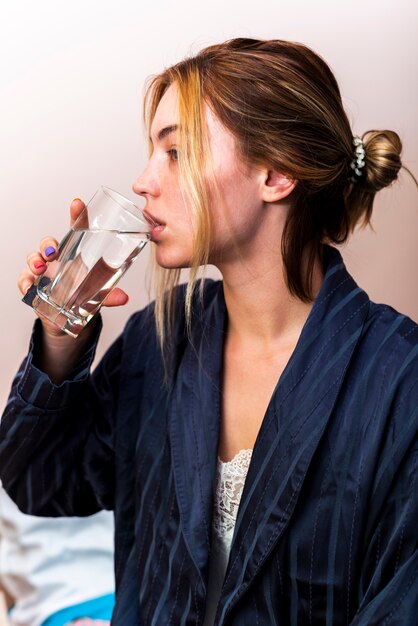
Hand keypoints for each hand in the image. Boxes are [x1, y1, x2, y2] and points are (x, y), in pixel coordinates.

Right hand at [18, 198, 129, 336]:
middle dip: (48, 244)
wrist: (68, 317)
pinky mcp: (33, 286)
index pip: (75, 231)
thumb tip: (124, 298)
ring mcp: (43, 272)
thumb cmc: (82, 296)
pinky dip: (25, 282)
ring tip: (41, 268)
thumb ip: (109, 296)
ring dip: (35, 260)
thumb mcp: (98, 295)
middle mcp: (57, 260)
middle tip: (54, 251)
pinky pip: (24, 280)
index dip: (76, 216)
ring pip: (33, 258)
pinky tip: (30, 286)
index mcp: (75, 255)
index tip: (78, 204)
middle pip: (49, 243)